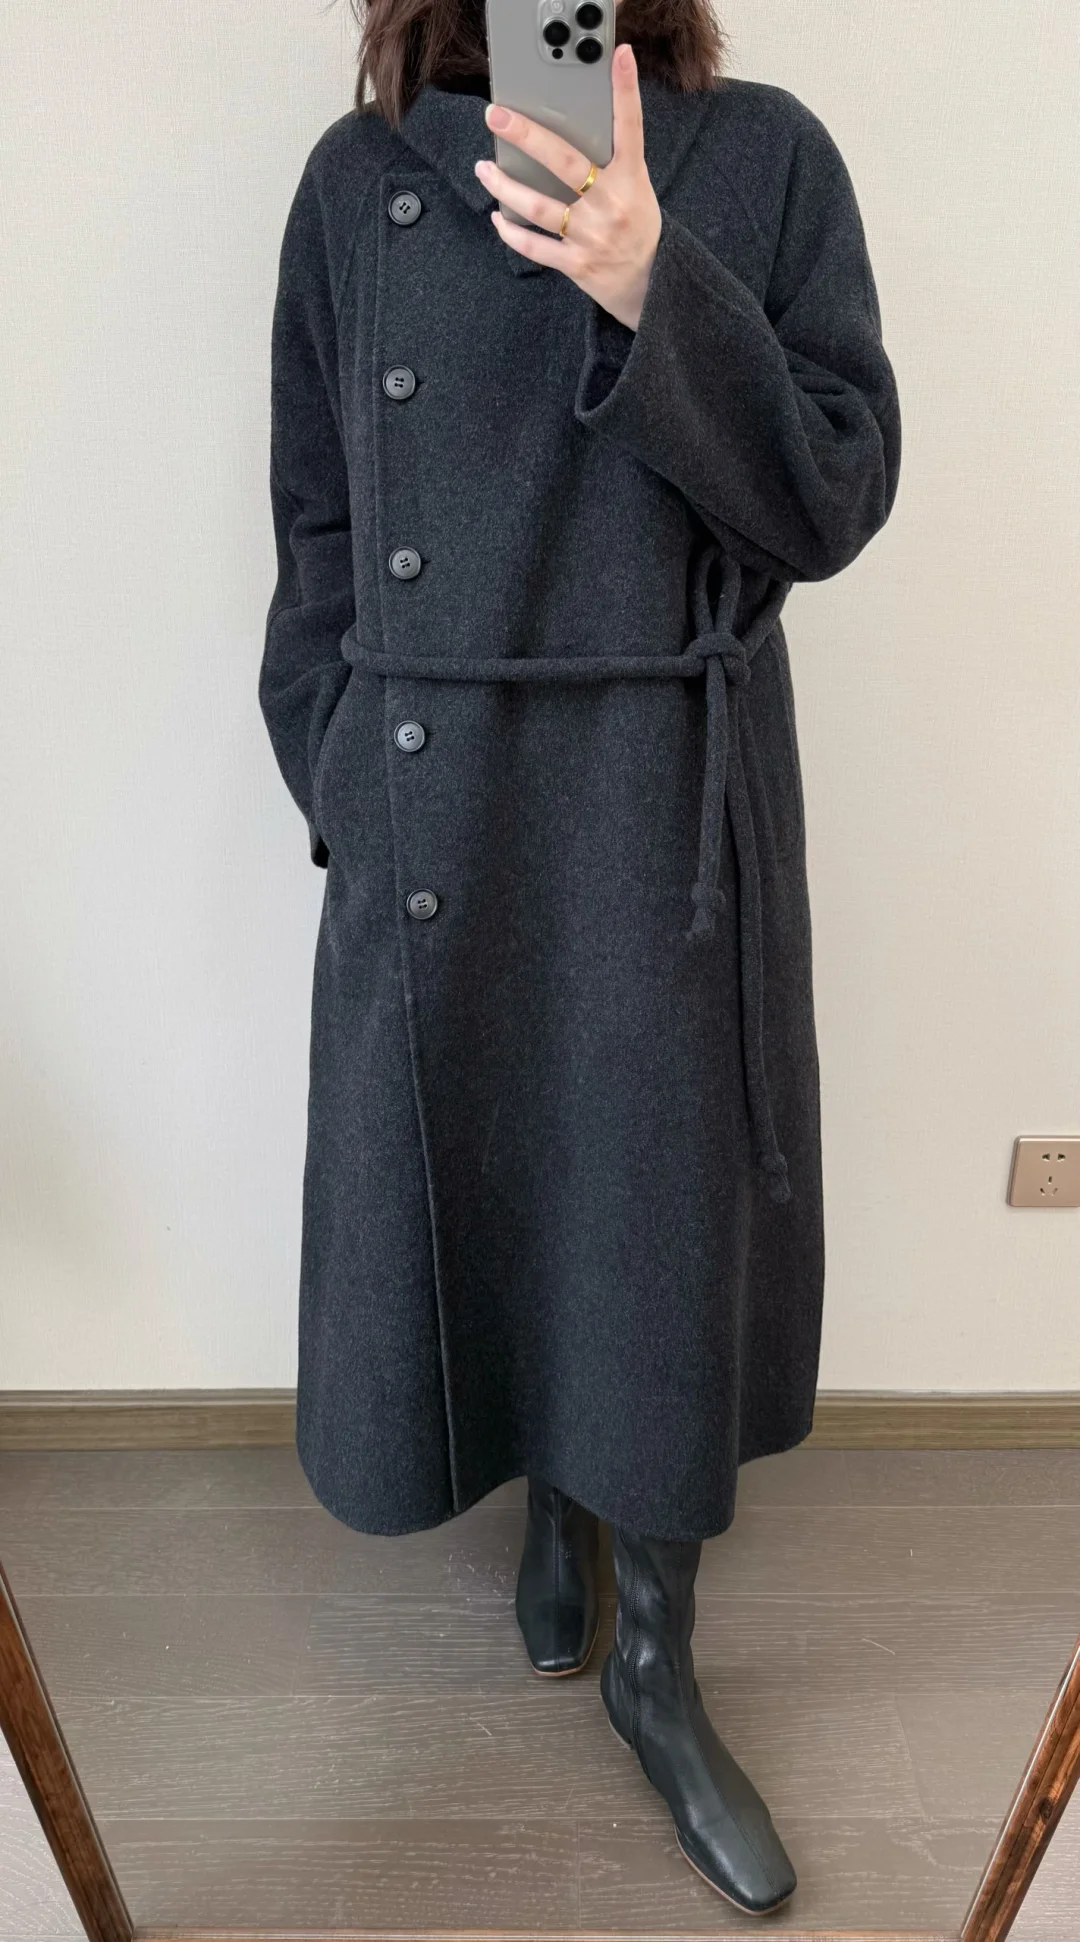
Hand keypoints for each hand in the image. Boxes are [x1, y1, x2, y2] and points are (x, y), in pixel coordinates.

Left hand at [474, 42, 660, 330]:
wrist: (652, 287)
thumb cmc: (637, 230)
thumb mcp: (636, 191)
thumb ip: (609, 165)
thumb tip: (561, 138)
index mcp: (631, 180)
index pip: (630, 128)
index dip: (626, 91)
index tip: (620, 55)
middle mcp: (611, 205)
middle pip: (565, 162)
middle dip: (527, 136)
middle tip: (497, 116)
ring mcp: (591, 236)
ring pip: (539, 207)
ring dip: (505, 187)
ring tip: (484, 169)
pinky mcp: (577, 264)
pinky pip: (535, 246)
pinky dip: (512, 232)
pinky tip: (497, 217)